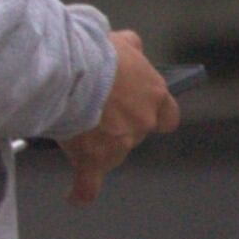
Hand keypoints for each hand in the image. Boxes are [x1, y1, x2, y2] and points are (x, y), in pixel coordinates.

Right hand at [57, 27, 178, 204]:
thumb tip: (134, 47)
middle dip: (118, 129)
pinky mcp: (94, 159)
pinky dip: (81, 191)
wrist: (70, 68)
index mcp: (154, 94)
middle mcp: (143, 121)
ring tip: (71, 133)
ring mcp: (120, 144)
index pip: (168, 116)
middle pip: (135, 136)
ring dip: (97, 148)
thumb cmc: (95, 51)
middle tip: (94, 116)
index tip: (143, 114)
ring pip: (112, 155)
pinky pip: (88, 184)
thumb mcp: (120, 42)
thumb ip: (131, 48)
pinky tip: (75, 196)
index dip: (155, 116)